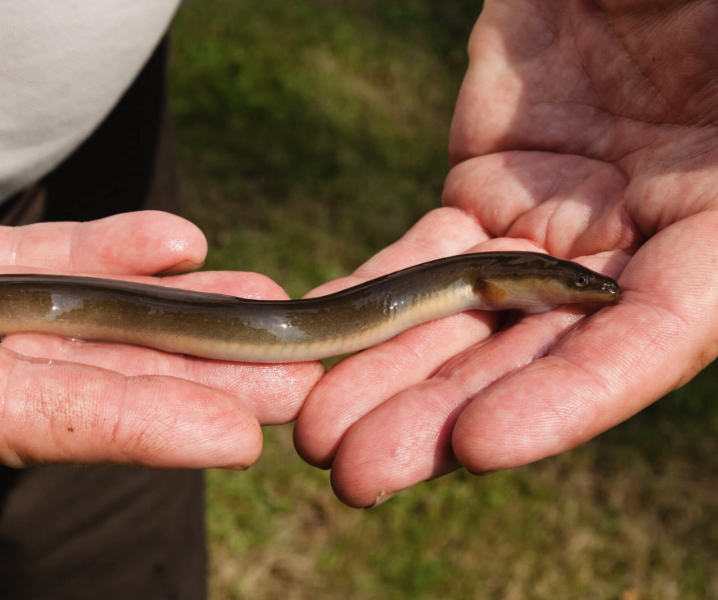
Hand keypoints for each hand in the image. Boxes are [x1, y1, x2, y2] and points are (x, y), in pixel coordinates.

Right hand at [0, 152, 321, 470]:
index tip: (236, 437)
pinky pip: (25, 251)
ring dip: (170, 306)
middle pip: (76, 371)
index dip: (135, 427)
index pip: (28, 420)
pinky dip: (99, 247)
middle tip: (293, 376)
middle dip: (188, 373)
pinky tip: (180, 242)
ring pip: (67, 308)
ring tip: (266, 300)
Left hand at [294, 0, 717, 506]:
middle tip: (354, 473)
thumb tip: (630, 268)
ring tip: (315, 434)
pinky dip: (373, 299)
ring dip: (389, 380)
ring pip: (465, 320)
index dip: (568, 398)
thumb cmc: (697, 0)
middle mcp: (636, 246)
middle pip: (533, 355)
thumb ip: (705, 160)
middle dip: (441, 417)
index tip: (477, 444)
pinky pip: (423, 257)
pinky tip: (317, 340)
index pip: (650, 340)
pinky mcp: (487, 187)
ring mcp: (553, 220)